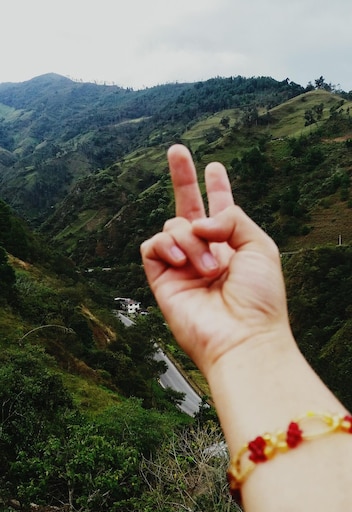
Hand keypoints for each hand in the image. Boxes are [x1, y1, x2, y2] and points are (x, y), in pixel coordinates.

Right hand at [140, 145, 289, 375]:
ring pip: (173, 226)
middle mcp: (205, 252)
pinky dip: (167, 246)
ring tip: (211, 268)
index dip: (217, 189)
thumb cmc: (259, 299)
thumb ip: (231, 217)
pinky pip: (153, 246)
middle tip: (177, 150)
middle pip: (187, 208)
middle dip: (182, 177)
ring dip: (192, 241)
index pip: (220, 211)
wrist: (241, 338)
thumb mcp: (260, 245)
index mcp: (231, 245)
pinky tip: (183, 261)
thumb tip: (199, 221)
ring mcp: (182, 266)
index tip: (214, 167)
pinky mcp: (162, 279)